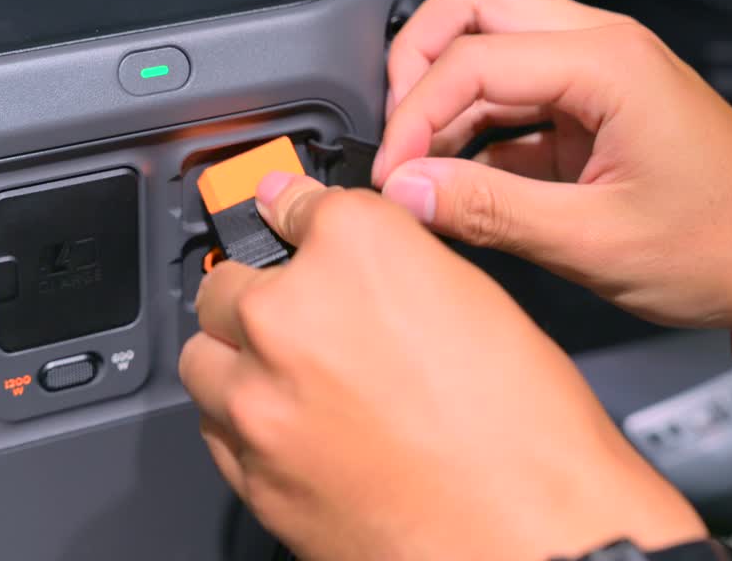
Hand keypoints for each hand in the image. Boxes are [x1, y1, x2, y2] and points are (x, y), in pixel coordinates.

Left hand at [179, 173, 704, 559]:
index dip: (295, 213)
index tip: (286, 217)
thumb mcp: (479, 304)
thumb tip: (357, 263)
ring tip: (289, 378)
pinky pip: (217, 428)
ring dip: (236, 358)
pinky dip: (241, 420)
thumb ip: (397, 264)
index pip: (295, 204)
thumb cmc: (526, 432)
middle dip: (258, 293)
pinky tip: (292, 429)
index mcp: (357, 251)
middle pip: (230, 283)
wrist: (526, 540)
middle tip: (298, 315)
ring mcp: (259, 399)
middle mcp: (291, 314)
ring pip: (204, 358)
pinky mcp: (250, 471)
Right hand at [374, 0, 731, 331]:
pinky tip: (460, 179)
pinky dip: (473, 126)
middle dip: (418, 64)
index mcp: (607, 63)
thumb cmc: (718, 245)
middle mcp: (600, 45)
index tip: (391, 176)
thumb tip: (406, 192)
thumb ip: (489, 210)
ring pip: (487, 41)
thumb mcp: (593, 241)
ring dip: (444, 97)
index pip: (471, 59)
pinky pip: (511, 89)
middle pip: (473, 5)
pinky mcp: (590, 100)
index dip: (414, 117)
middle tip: (399, 138)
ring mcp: (595, 68)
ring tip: (424, 170)